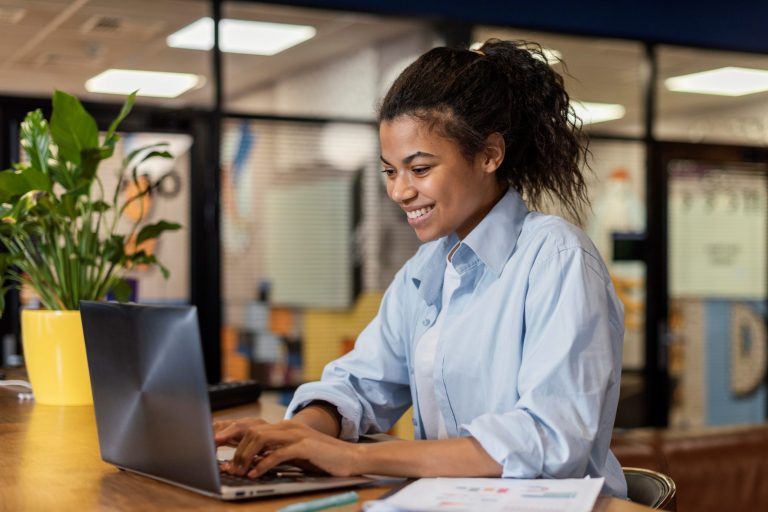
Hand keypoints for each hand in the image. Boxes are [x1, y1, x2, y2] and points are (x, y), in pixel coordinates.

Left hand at [217, 418, 362, 478]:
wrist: (351, 458)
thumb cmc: (323, 459)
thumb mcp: (295, 455)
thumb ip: (276, 454)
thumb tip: (253, 463)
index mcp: (285, 427)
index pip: (253, 428)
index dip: (233, 437)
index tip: (217, 448)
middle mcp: (289, 427)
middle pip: (252, 431)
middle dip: (234, 448)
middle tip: (226, 466)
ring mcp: (297, 435)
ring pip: (261, 439)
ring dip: (245, 456)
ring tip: (238, 472)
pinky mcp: (305, 446)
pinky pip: (277, 454)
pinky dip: (262, 465)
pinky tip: (255, 474)